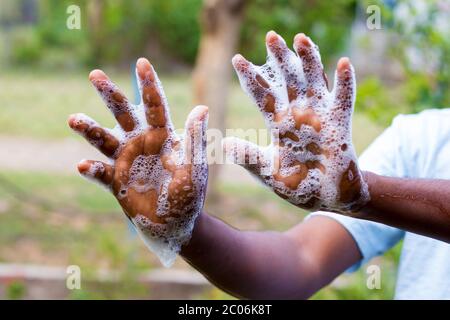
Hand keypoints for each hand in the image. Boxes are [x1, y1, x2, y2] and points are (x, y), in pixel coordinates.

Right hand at [68, 58, 207, 266]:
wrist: (176, 224)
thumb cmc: (189, 195)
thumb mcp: (195, 168)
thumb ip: (194, 140)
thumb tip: (202, 108)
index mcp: (162, 137)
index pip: (154, 106)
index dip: (148, 85)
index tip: (141, 62)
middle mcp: (140, 143)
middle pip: (122, 114)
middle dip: (109, 94)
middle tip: (94, 74)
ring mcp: (125, 161)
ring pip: (103, 140)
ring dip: (90, 130)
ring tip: (74, 119)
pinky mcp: (115, 182)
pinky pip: (100, 174)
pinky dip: (92, 170)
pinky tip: (83, 165)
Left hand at [223, 31, 368, 213]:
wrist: (327, 199)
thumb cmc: (297, 185)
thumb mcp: (268, 172)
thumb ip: (249, 157)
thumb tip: (224, 143)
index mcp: (279, 125)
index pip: (262, 96)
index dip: (251, 78)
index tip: (237, 59)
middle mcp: (298, 115)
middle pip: (287, 80)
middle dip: (279, 59)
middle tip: (270, 36)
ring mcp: (320, 118)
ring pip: (313, 82)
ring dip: (308, 61)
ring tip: (300, 37)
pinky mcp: (340, 126)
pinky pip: (343, 101)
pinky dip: (345, 83)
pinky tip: (344, 63)